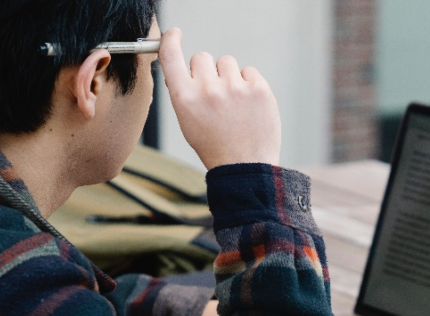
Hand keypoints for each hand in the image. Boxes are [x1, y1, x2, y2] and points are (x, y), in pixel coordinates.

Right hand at [158, 28, 281, 168]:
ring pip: (227, 62)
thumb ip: (184, 94)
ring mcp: (235, 88)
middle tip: (215, 95)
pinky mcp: (259, 88)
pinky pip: (249, 72)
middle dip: (207, 71)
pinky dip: (249, 84)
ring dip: (229, 76)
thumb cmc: (215, 146)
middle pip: (203, 57)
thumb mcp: (188, 122)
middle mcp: (208, 89)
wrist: (245, 168)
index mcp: (185, 98)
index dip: (170, 40)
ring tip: (234, 103)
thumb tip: (183, 70)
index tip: (175, 34)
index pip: (170, 57)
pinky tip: (248, 106)